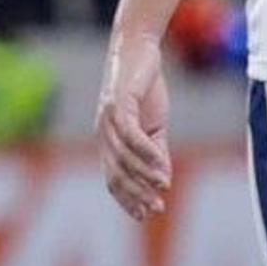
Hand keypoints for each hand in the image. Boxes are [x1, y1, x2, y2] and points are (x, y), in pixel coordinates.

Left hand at [96, 28, 172, 220]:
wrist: (139, 50)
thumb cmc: (144, 88)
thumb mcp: (154, 125)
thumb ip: (157, 152)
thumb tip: (164, 181)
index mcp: (107, 141)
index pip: (113, 178)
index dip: (127, 198)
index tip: (145, 215)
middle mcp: (102, 133)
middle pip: (116, 172)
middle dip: (136, 193)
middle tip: (157, 208)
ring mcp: (107, 118)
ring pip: (123, 156)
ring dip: (144, 174)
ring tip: (164, 187)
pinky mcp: (118, 104)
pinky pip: (131, 134)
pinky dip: (147, 152)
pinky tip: (162, 164)